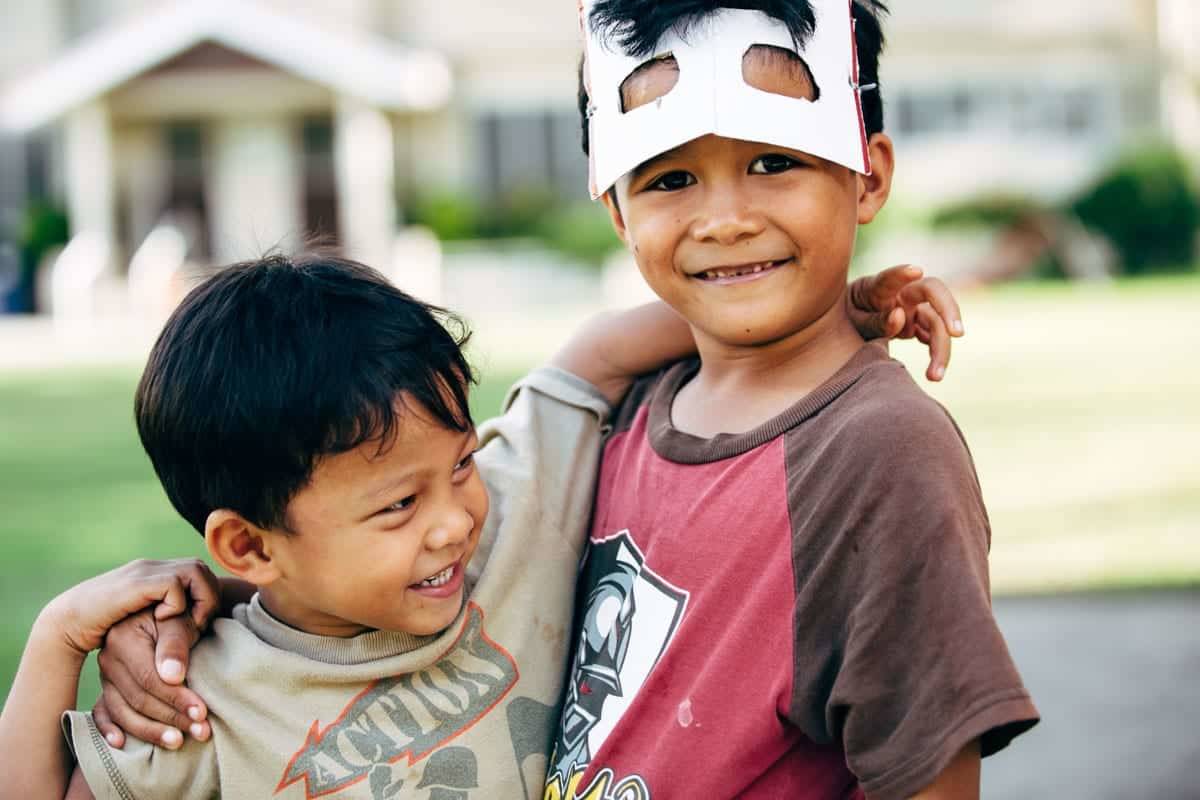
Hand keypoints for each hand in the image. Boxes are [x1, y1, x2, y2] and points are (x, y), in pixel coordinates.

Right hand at [42, 558, 217, 658]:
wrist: (68, 621)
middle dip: (209, 599)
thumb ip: (170, 623)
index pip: (202, 574)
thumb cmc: (107, 627)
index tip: (202, 626)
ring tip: (188, 625)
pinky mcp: (135, 584)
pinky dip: (177, 603)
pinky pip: (172, 583)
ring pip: (194, 570)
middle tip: (199, 626)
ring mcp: (144, 573)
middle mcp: (155, 568)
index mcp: (160, 575)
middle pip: (202, 569)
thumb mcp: (147, 625)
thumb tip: (199, 632)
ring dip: (200, 600)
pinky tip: (162, 619)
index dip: (211, 598)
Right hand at [92, 609, 213, 750]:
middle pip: (138, 699)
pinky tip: (121, 744)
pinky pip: (102, 712)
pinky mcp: (107, 686)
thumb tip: (173, 677)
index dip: (176, 698)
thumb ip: (175, 645)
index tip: (202, 713)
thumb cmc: (176, 614)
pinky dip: (109, 729)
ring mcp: (105, 675)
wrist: (163, 606)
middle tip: (201, 732)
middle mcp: (108, 658)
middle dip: (171, 718)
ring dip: (151, 731)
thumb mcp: (179, 620)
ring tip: (178, 742)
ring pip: (123, 710)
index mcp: (123, 639)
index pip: (150, 680)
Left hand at [847, 265, 964, 381]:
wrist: (849, 320)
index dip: (901, 273)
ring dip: (941, 349)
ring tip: (935, 377)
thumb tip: (901, 316)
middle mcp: (903, 294)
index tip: (915, 271)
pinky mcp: (919, 324)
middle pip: (934, 293)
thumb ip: (875, 321)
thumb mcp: (853, 322)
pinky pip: (933, 337)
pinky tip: (934, 372)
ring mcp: (914, 309)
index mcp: (878, 288)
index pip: (890, 278)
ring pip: (936, 322)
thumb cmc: (848, 316)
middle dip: (948, 310)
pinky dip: (936, 353)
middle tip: (957, 334)